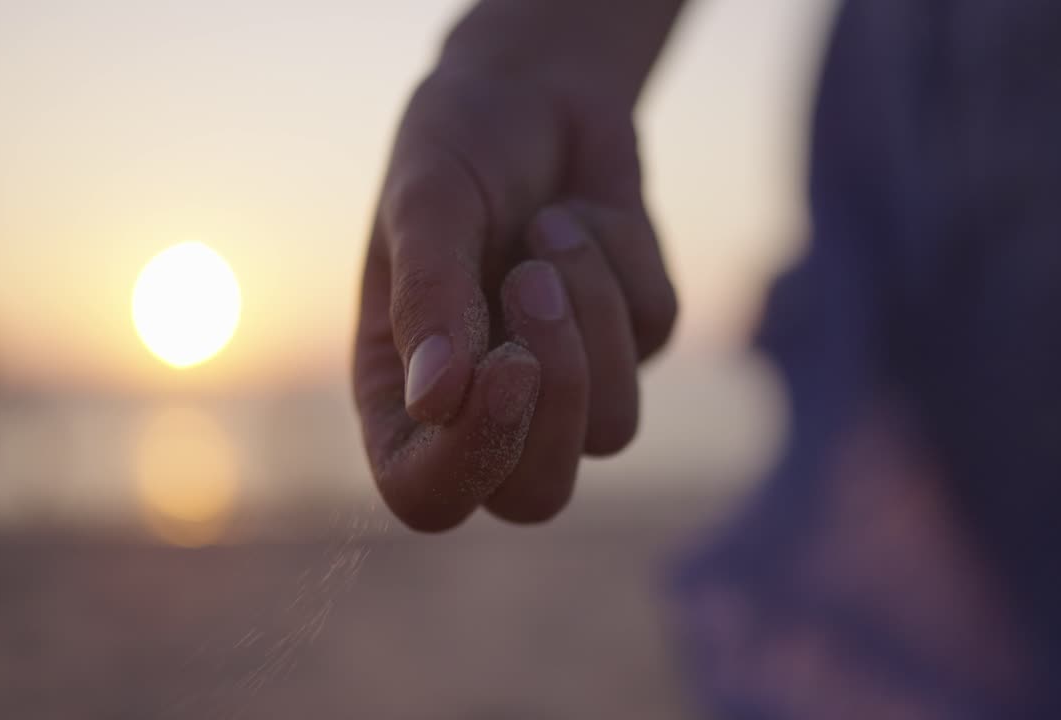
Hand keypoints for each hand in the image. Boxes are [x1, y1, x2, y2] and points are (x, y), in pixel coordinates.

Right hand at [354, 60, 676, 531]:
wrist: (534, 91)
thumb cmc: (458, 149)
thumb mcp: (427, 205)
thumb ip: (426, 299)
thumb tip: (435, 403)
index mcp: (407, 395)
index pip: (427, 496)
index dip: (472, 458)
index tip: (506, 361)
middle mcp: (486, 406)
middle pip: (537, 496)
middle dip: (557, 396)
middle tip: (532, 283)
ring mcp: (570, 382)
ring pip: (614, 429)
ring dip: (591, 312)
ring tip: (549, 227)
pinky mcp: (634, 341)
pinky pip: (653, 329)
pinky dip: (621, 256)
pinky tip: (582, 211)